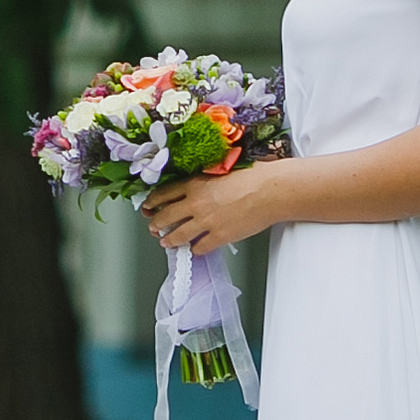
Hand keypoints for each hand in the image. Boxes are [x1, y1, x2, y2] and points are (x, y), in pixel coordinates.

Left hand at [147, 162, 286, 255]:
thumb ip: (205, 179)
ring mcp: (207, 221)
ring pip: (178, 235)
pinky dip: (195, 249)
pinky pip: (200, 247)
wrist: (270, 191)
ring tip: (166, 242)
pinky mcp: (220, 236)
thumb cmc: (253, 177)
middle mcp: (196, 203)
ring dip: (169, 240)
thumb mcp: (221, 169)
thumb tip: (197, 185)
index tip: (148, 206)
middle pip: (166, 217)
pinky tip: (195, 249)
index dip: (153, 202)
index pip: (164, 194)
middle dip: (156, 224)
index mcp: (196, 183)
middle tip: (153, 227)